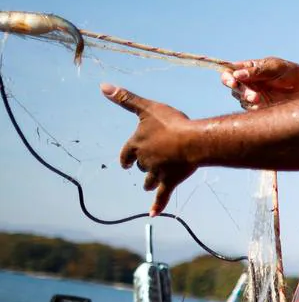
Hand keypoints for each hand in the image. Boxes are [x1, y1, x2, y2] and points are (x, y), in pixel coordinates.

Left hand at [102, 84, 196, 215]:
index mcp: (137, 143)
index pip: (127, 152)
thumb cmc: (171, 123)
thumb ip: (125, 98)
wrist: (193, 141)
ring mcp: (157, 172)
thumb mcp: (147, 108)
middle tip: (143, 171)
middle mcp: (145, 159)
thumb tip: (102, 86)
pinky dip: (157, 205)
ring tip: (146, 187)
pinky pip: (162, 196)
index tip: (124, 163)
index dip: (126, 157)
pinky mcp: (170, 181)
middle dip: (142, 168)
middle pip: (141, 166)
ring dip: (148, 183)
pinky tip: (152, 215)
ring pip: (149, 180)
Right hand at [220, 58, 298, 109]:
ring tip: (258, 98)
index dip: (227, 77)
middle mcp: (246, 82)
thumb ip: (256, 71)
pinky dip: (253, 107)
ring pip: (240, 99)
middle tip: (252, 95)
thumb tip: (237, 75)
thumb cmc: (289, 72)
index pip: (229, 72)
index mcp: (247, 69)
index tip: (233, 82)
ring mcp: (251, 94)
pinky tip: (262, 104)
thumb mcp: (273, 67)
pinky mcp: (258, 106)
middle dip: (240, 91)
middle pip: (233, 87)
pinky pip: (249, 108)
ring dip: (248, 99)